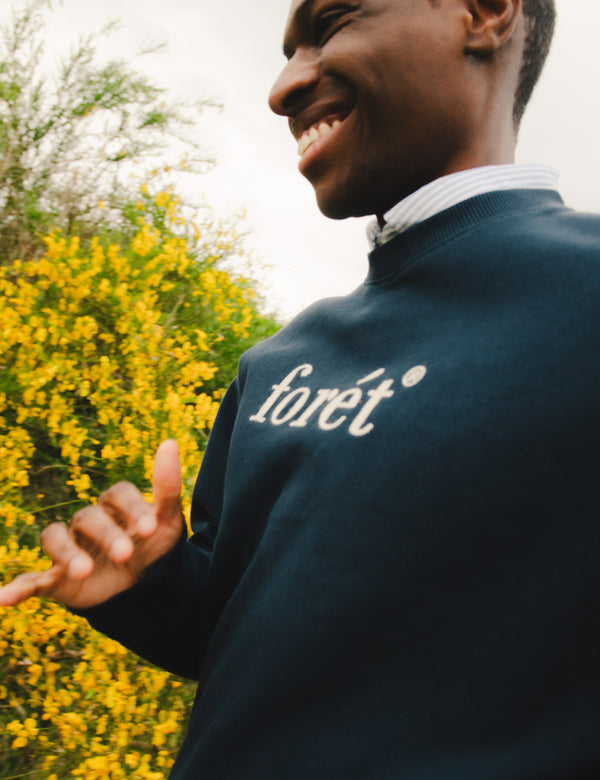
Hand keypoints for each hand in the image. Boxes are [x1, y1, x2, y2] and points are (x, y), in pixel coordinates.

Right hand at [0, 440, 183, 609]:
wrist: (144, 586)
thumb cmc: (152, 546)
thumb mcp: (167, 521)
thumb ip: (167, 486)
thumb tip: (169, 442)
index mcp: (114, 504)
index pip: (118, 494)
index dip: (132, 508)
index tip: (150, 528)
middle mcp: (87, 522)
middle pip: (88, 517)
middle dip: (107, 534)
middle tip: (125, 553)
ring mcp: (69, 548)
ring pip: (54, 538)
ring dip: (67, 553)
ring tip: (83, 570)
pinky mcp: (56, 578)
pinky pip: (30, 580)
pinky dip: (15, 588)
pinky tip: (2, 598)